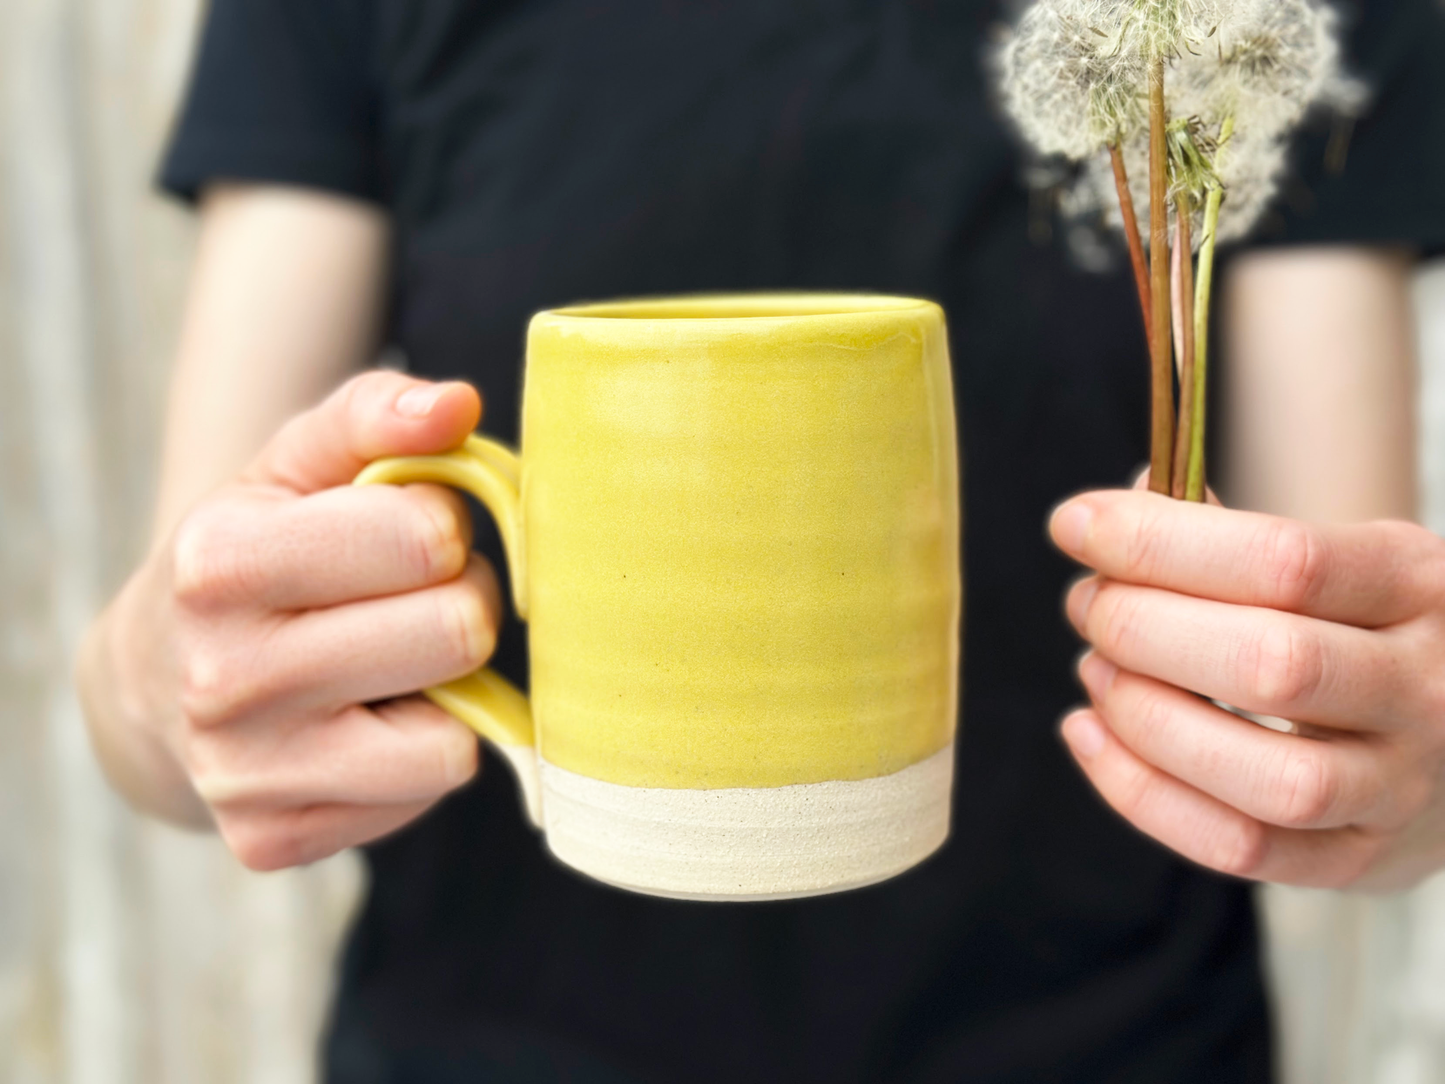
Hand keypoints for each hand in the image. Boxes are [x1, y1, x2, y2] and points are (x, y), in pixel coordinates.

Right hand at [82, 372, 497, 868]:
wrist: (159, 677)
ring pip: (455, 735)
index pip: (426, 536)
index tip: (406, 532)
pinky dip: (420, 750)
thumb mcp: (296, 465)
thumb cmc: (260, 552)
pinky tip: (367, 723)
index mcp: (220, 563)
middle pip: (457, 632)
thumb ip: (377, 415)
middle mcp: (223, 678)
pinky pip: (428, 790)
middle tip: (411, 600)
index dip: (442, 526)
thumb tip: (459, 406)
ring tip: (393, 660)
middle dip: (459, 600)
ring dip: (450, 686)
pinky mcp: (276, 841)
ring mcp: (246, 775)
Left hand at [1049, 489, 1444, 890]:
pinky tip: (1088, 733)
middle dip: (1144, 628)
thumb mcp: (1339, 559)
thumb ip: (1228, 536)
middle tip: (1088, 604)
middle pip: (1272, 664)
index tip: (1076, 525)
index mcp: (1419, 585)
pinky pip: (1242, 849)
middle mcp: (1428, 689)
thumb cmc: (1365, 626)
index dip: (1161, 541)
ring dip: (1146, 719)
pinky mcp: (1360, 862)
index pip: (1285, 560)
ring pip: (1269, 776)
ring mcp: (1401, 788)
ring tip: (1095, 670)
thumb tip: (1111, 518)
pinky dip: (1141, 793)